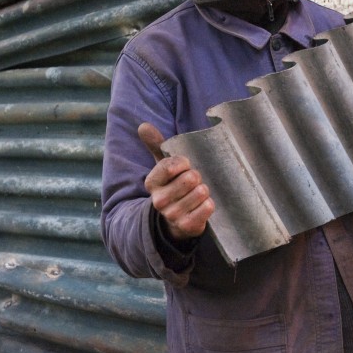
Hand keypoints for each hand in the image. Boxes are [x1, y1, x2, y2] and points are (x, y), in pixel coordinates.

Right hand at [138, 122, 214, 240]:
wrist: (177, 219)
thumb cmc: (174, 185)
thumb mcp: (164, 166)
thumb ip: (156, 144)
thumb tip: (142, 125)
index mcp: (151, 182)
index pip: (172, 165)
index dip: (184, 163)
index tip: (185, 167)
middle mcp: (158, 200)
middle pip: (190, 178)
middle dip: (197, 178)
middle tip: (193, 183)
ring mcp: (172, 215)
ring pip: (200, 192)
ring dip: (204, 191)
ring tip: (197, 194)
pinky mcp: (187, 226)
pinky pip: (207, 207)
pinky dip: (209, 204)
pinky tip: (202, 206)